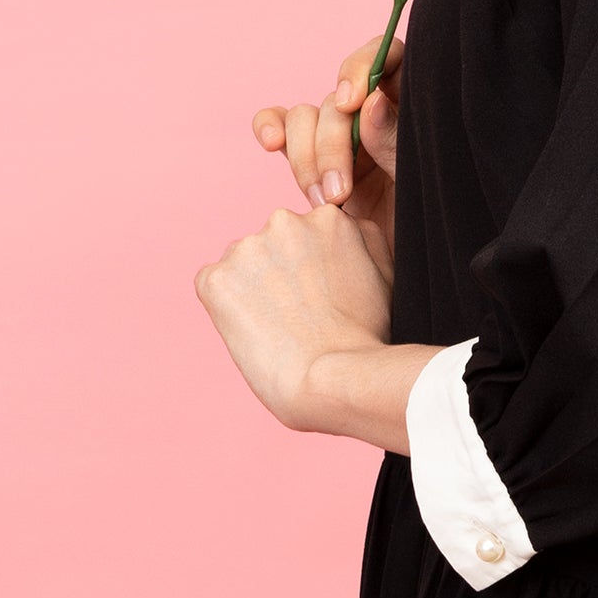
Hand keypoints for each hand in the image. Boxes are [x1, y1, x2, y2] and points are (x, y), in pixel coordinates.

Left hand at [195, 198, 396, 435]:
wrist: (330, 379)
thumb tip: (341, 226)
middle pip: (272, 245)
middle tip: (298, 316)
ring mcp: (246, 249)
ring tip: (277, 329)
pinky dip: (227, 309)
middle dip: (279, 274)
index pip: (306, 236)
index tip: (320, 299)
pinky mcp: (214, 279)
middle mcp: (284, 222)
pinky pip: (213, 287)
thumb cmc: (364, 338)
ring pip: (242, 265)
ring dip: (252, 289)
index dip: (311, 271)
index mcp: (327, 218)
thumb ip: (361, 239)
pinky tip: (254, 332)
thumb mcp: (384, 272)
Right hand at [252, 31, 401, 262]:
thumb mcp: (423, 183)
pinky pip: (280, 130)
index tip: (350, 101)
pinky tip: (270, 145)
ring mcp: (339, 137)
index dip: (360, 69)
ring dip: (305, 159)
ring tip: (325, 202)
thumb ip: (396, 143)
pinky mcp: (313, 162)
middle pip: (333, 101)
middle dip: (329, 145)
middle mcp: (373, 113)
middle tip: (339, 192)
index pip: (385, 56)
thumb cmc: (433, 222)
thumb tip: (369, 103)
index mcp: (411, 105)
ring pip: (303, 118)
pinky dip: (269, 128)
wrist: (414, 268)